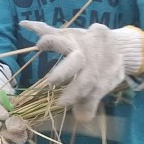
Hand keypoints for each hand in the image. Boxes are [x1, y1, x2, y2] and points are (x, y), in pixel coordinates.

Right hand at [21, 20, 143, 121]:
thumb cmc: (106, 70)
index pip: (89, 80)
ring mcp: (78, 39)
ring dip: (53, 42)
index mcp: (100, 66)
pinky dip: (36, 27)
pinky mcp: (67, 33)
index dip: (76, 92)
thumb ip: (91, 100)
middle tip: (51, 82)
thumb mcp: (104, 85)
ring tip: (42, 44)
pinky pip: (50, 29)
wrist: (118, 44)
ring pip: (65, 39)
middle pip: (78, 60)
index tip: (61, 103)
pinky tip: (24, 24)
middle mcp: (89, 51)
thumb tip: (82, 118)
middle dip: (64, 71)